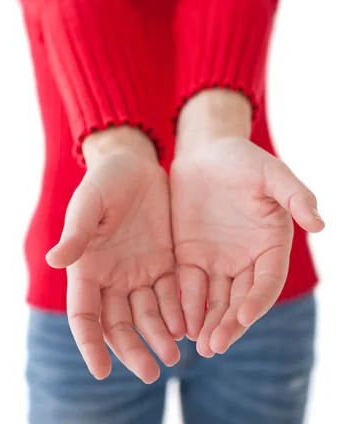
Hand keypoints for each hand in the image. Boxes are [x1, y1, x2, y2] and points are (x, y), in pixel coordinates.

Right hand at [45, 127, 184, 383]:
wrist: (134, 163)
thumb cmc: (104, 181)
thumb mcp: (88, 203)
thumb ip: (76, 233)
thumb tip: (55, 260)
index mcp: (87, 268)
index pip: (85, 316)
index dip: (90, 344)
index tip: (101, 371)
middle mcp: (112, 277)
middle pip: (119, 324)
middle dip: (133, 349)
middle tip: (152, 372)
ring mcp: (139, 272)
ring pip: (148, 314)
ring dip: (158, 336)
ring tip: (174, 355)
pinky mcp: (164, 262)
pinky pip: (171, 293)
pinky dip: (178, 311)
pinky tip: (187, 326)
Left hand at [171, 135, 323, 357]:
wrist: (205, 151)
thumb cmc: (244, 159)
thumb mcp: (272, 173)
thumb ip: (295, 195)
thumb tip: (320, 223)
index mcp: (271, 245)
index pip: (267, 282)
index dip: (257, 301)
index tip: (243, 317)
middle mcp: (245, 260)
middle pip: (239, 300)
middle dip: (229, 324)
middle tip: (215, 345)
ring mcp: (217, 260)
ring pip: (214, 300)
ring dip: (207, 323)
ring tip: (198, 345)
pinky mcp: (189, 256)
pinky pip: (188, 285)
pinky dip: (184, 305)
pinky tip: (178, 323)